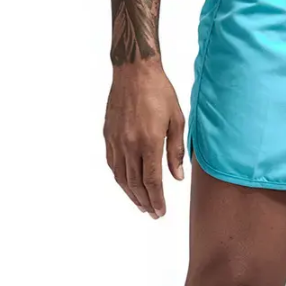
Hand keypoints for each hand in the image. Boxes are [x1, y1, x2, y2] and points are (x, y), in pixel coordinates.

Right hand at [104, 62, 185, 217]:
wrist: (134, 72)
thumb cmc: (159, 92)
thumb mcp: (176, 119)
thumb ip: (176, 150)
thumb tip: (177, 177)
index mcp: (149, 142)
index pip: (152, 181)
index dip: (157, 199)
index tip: (160, 212)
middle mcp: (129, 145)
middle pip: (135, 184)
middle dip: (145, 202)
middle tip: (153, 213)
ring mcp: (116, 141)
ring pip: (121, 177)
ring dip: (131, 195)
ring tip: (141, 204)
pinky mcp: (108, 136)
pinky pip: (113, 164)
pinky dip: (120, 179)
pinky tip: (127, 184)